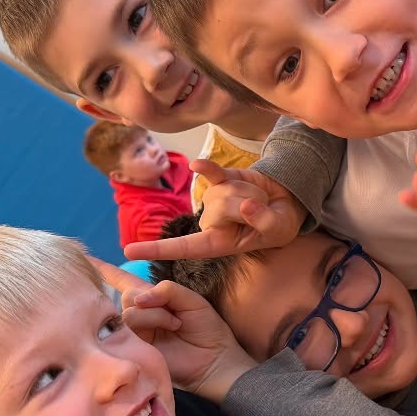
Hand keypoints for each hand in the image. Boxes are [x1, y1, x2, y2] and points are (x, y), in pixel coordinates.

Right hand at [91, 259, 256, 398]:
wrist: (214, 358)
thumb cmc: (206, 328)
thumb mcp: (191, 300)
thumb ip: (166, 290)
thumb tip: (137, 300)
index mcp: (150, 298)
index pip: (121, 280)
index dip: (103, 270)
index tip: (83, 258)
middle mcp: (138, 314)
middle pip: (127, 296)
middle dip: (154, 302)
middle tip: (177, 317)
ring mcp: (134, 332)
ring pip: (129, 312)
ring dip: (156, 316)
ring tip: (175, 326)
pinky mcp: (134, 349)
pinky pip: (130, 330)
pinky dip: (151, 325)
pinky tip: (164, 336)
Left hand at [124, 160, 302, 261]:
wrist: (288, 202)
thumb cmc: (280, 224)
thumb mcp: (278, 230)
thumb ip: (263, 221)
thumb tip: (246, 206)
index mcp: (218, 244)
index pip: (183, 248)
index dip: (156, 249)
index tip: (129, 251)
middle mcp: (210, 221)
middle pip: (220, 207)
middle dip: (247, 205)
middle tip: (262, 211)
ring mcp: (213, 198)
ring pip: (225, 189)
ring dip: (249, 191)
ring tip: (261, 200)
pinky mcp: (220, 178)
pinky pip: (211, 172)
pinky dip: (207, 168)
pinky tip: (198, 164)